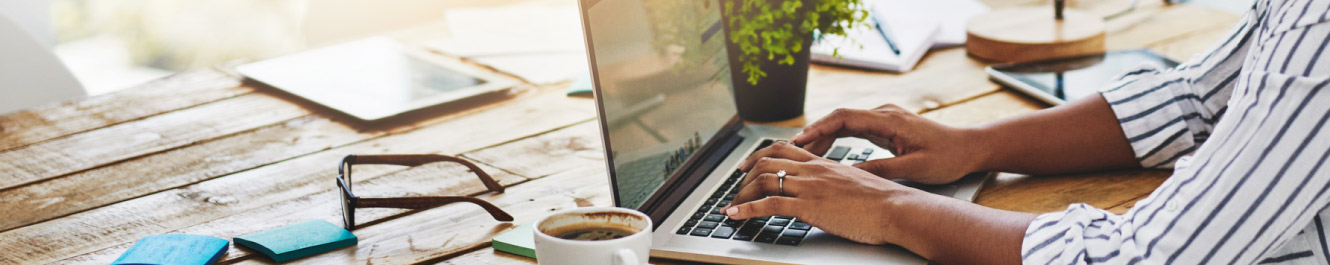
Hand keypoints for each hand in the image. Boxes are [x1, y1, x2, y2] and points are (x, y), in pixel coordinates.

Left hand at [722, 142, 923, 244]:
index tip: (748, 166)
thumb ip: (837, 182)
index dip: (760, 155)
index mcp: (824, 164)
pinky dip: (746, 209)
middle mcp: (813, 171)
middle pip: (767, 161)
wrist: (897, 209)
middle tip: (734, 186)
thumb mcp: (855, 184)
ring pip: (763, 180)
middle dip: (745, 174)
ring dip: (741, 194)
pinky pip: (769, 205)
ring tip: (732, 205)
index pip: (784, 149)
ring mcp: (809, 187)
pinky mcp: (809, 206)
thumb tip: (830, 190)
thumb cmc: (884, 202)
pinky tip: (735, 215)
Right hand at [774, 104, 986, 183]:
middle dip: (813, 133)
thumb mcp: (914, 168)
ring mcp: (884, 119)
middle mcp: (884, 114)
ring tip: (802, 153)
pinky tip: (824, 151)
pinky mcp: (885, 128)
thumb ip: (881, 169)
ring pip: (844, 124)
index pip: (844, 118)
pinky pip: (853, 130)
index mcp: (889, 119)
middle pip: (839, 118)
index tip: (799, 140)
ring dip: (823, 137)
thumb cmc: (948, 157)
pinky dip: (836, 139)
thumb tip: (851, 175)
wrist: (969, 148)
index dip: (818, 128)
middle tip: (791, 150)